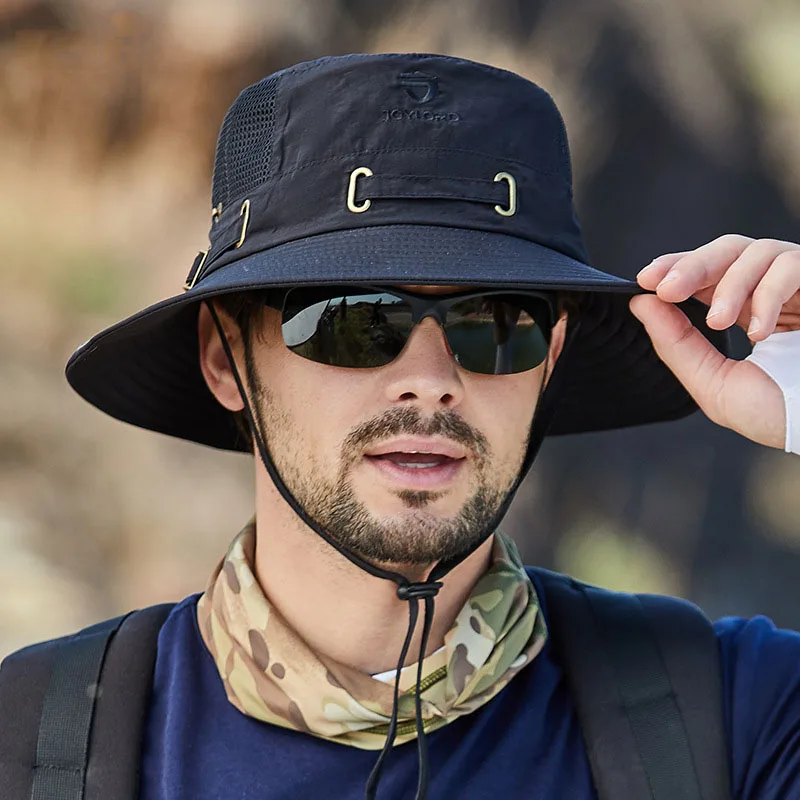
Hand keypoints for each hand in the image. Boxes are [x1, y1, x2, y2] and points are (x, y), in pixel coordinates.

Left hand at [630, 234, 799, 447]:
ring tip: (717, 322)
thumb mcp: (715, 384)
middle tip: (666, 288)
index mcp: (747, 312)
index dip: (677, 267)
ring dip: (730, 285)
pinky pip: (793, 265)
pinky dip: (768, 294)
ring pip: (758, 252)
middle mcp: (776, 292)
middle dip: (692, 266)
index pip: (710, 275)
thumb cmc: (783, 415)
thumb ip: (677, 345)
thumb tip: (641, 304)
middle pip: (729, 250)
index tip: (644, 280)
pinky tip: (758, 331)